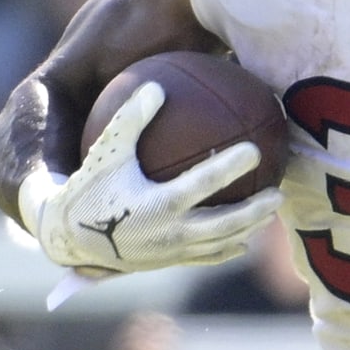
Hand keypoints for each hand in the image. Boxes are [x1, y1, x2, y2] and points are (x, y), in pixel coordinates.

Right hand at [18, 81, 281, 273]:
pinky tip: (242, 239)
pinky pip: (206, 258)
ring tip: (270, 215)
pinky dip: (227, 249)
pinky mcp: (169, 263)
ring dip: (248, 230)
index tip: (255, 149)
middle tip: (280, 193)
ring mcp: (172, 253)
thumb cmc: (89, 189)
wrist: (69, 239)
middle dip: (255, 211)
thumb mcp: (106, 152)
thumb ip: (130, 119)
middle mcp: (170, 233)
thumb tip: (155, 85)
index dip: (229, 167)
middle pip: (225, 224)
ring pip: (221, 244)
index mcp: (158, 205)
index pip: (202, 184)